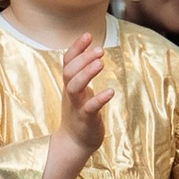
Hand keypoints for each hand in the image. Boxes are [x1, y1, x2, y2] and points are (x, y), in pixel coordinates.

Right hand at [60, 34, 115, 156]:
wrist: (75, 143)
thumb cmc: (80, 113)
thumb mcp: (79, 91)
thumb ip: (82, 73)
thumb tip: (92, 53)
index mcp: (70, 85)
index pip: (68, 62)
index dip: (76, 48)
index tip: (88, 35)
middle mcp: (70, 93)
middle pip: (69, 71)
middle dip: (83, 58)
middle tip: (100, 49)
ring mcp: (76, 106)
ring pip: (75, 87)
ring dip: (87, 74)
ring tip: (101, 63)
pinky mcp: (85, 119)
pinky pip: (90, 107)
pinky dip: (99, 99)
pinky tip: (111, 91)